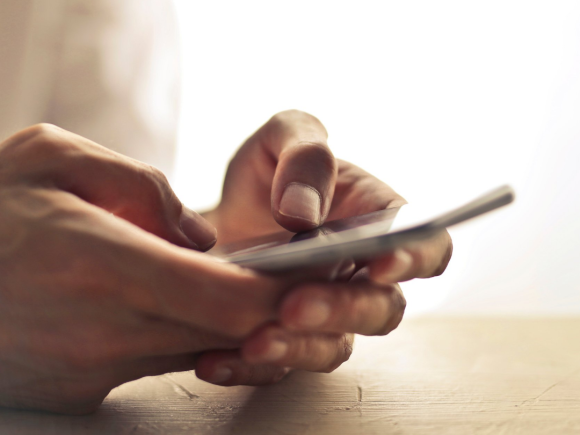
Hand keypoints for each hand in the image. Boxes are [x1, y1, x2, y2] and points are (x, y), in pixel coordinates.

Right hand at [0, 125, 296, 413]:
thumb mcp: (49, 158)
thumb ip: (139, 186)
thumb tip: (198, 236)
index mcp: (101, 265)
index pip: (229, 298)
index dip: (280, 290)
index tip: (308, 273)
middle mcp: (102, 330)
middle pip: (227, 332)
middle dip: (271, 309)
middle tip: (298, 280)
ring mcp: (91, 371)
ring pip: (200, 350)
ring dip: (230, 322)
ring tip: (240, 285)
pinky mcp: (81, 392)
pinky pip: (161, 362)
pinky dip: (186, 336)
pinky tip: (177, 304)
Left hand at [196, 110, 452, 385]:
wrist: (219, 216)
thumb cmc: (267, 173)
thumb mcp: (282, 138)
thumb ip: (304, 155)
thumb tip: (301, 214)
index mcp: (378, 222)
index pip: (425, 246)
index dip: (415, 258)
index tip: (380, 263)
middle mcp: (360, 276)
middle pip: (380, 308)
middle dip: (342, 310)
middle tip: (295, 304)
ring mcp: (325, 314)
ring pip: (334, 347)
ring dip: (299, 348)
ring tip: (254, 341)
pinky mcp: (286, 340)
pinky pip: (278, 366)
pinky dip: (247, 367)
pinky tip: (213, 360)